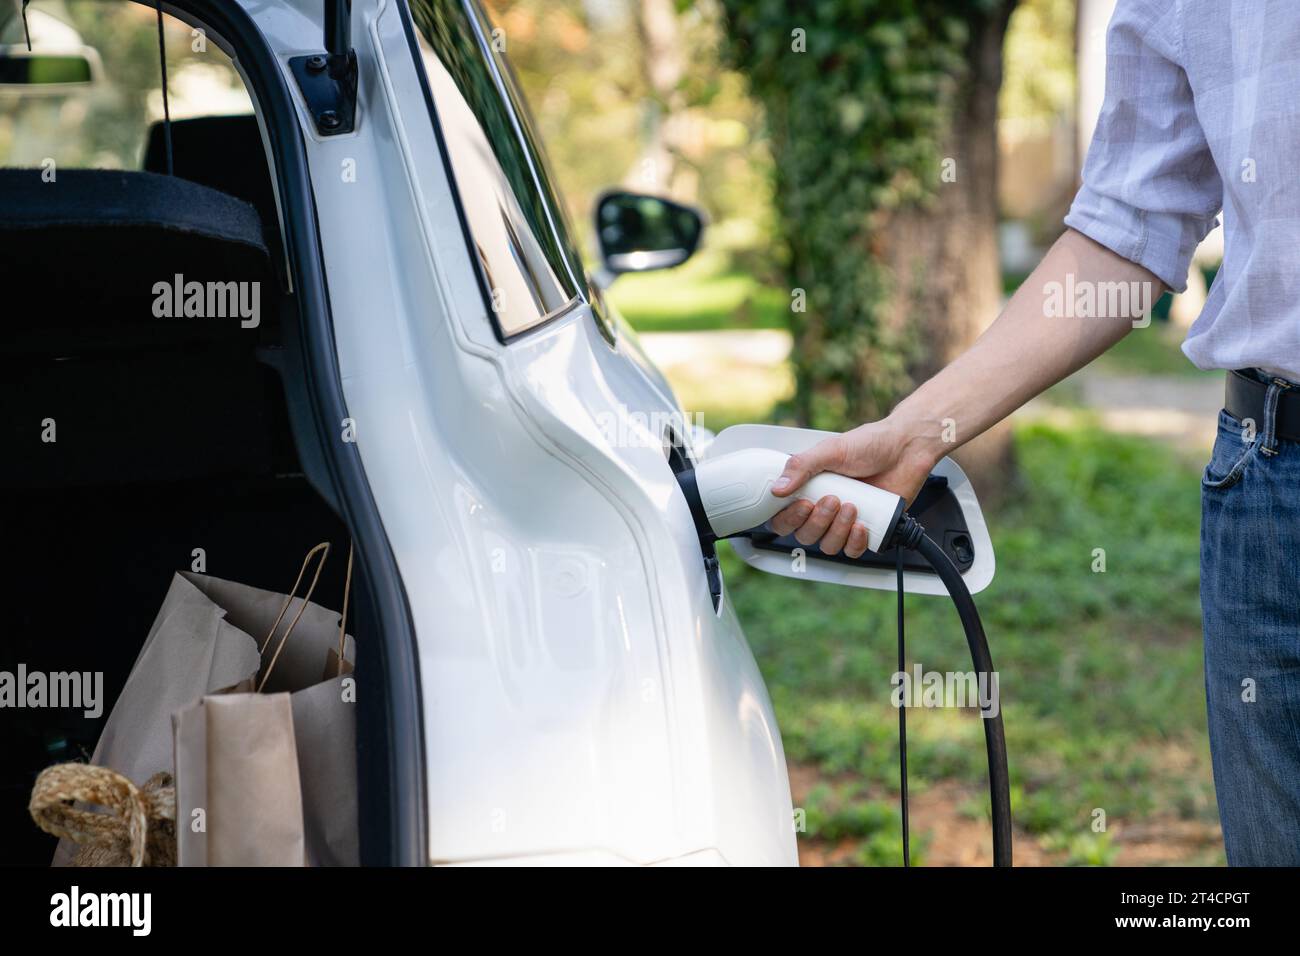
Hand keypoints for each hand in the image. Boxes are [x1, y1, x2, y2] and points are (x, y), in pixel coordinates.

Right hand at [768, 420, 936, 557]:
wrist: (906, 448)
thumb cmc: (871, 444)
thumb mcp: (831, 449)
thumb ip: (802, 466)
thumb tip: (777, 488)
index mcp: (809, 489)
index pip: (784, 517)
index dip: (789, 519)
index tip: (803, 504)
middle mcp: (824, 508)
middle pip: (805, 535)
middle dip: (818, 521)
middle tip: (833, 499)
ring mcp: (845, 521)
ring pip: (828, 545)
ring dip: (837, 530)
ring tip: (852, 507)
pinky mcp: (867, 529)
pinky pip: (853, 550)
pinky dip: (855, 541)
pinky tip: (862, 525)